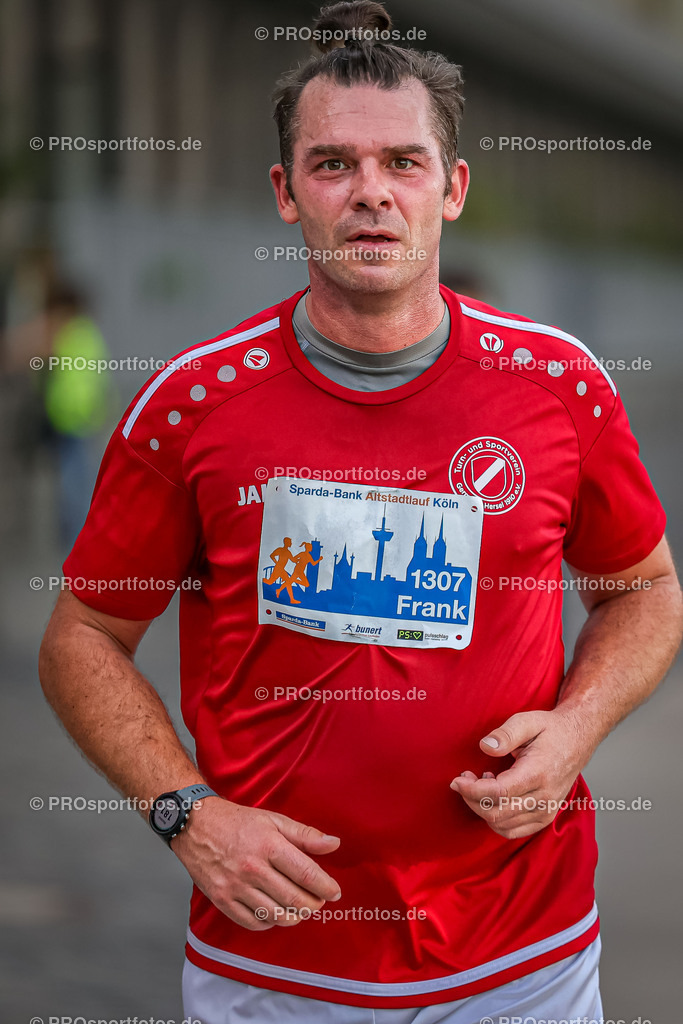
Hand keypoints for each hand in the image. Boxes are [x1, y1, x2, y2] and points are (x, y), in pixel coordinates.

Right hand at [171, 798, 341, 929]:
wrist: (196, 826)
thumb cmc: (238, 822)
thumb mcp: (274, 820)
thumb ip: (305, 835)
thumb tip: (334, 844)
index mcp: (269, 845)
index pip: (306, 874)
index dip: (326, 887)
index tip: (335, 892)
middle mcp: (252, 868)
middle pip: (294, 899)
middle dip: (313, 904)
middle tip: (319, 902)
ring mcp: (235, 887)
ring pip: (275, 915)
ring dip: (294, 916)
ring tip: (300, 909)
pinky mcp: (222, 900)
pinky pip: (253, 922)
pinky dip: (269, 922)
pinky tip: (275, 913)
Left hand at [450, 709, 589, 839]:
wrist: (578, 740)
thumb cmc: (551, 729)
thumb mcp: (527, 721)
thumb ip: (505, 734)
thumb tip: (484, 747)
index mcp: (538, 773)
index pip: (498, 793)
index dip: (471, 790)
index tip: (456, 780)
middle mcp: (545, 797)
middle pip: (497, 812)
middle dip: (472, 799)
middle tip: (464, 779)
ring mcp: (547, 811)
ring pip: (503, 824)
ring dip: (483, 808)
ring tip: (481, 784)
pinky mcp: (546, 817)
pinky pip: (513, 830)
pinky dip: (496, 819)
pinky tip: (495, 797)